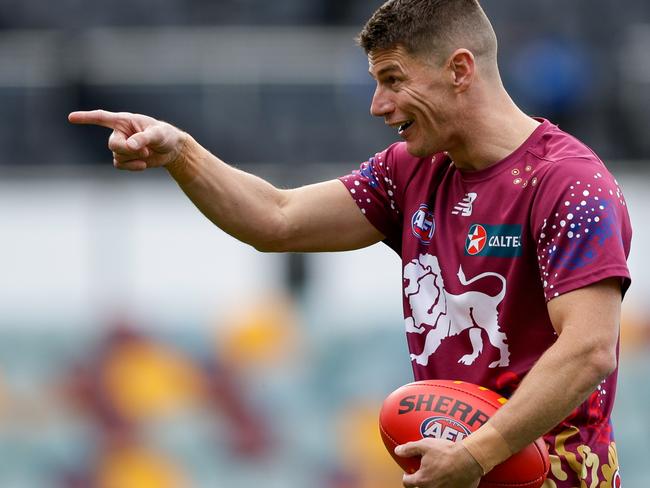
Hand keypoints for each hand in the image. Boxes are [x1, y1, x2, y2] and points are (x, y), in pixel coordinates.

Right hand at [68, 110, 187, 170]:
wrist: (172, 150)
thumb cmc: (165, 135)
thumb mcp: (158, 134)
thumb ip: (143, 138)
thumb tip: (130, 146)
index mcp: (124, 121)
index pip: (101, 118)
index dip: (86, 118)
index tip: (71, 117)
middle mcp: (120, 132)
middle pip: (113, 144)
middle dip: (127, 150)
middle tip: (145, 150)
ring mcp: (121, 146)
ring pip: (117, 156)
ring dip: (133, 158)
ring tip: (147, 153)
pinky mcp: (125, 158)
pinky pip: (120, 165)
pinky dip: (132, 167)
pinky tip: (143, 165)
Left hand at [396, 438, 481, 487]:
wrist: (470, 458)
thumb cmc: (447, 452)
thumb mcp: (425, 445)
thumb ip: (409, 448)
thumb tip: (397, 451)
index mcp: (422, 480)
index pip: (407, 483)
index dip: (406, 477)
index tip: (408, 473)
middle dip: (420, 482)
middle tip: (423, 473)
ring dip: (433, 484)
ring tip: (436, 475)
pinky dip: (446, 485)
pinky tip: (449, 477)